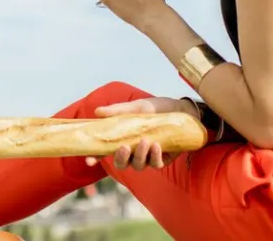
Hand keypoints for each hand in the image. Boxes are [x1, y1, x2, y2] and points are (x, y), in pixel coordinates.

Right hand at [84, 96, 199, 169]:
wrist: (183, 111)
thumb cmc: (158, 109)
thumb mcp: (138, 107)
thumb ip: (118, 111)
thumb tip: (97, 111)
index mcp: (123, 139)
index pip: (105, 151)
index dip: (95, 157)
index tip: (89, 160)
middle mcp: (134, 150)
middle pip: (121, 164)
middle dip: (120, 159)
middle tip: (124, 147)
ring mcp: (148, 156)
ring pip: (138, 166)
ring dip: (139, 156)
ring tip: (145, 141)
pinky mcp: (162, 159)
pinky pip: (155, 164)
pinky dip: (154, 157)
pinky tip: (156, 145)